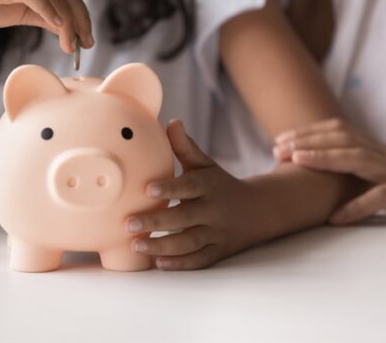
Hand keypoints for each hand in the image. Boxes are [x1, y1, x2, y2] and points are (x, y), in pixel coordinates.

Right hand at [0, 0, 93, 53]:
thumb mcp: (23, 12)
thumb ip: (47, 17)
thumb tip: (73, 31)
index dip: (82, 16)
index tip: (88, 40)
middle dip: (79, 22)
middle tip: (85, 46)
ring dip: (67, 23)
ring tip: (71, 47)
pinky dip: (49, 11)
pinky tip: (59, 28)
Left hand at [125, 120, 257, 269]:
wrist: (258, 210)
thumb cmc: (219, 183)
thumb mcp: (206, 164)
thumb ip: (186, 146)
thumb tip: (171, 122)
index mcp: (208, 185)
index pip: (189, 186)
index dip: (170, 188)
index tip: (146, 188)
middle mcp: (214, 210)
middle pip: (185, 218)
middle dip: (156, 222)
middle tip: (128, 224)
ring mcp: (217, 232)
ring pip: (190, 242)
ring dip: (162, 247)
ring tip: (136, 245)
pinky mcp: (218, 251)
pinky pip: (199, 260)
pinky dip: (180, 264)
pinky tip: (158, 264)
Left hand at [273, 119, 385, 223]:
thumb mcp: (378, 181)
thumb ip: (351, 175)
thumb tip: (310, 177)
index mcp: (377, 151)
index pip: (339, 131)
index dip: (308, 133)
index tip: (279, 141)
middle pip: (344, 139)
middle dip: (308, 141)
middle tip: (278, 150)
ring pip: (359, 158)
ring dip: (325, 159)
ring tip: (298, 163)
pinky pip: (384, 197)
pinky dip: (358, 206)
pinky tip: (336, 217)